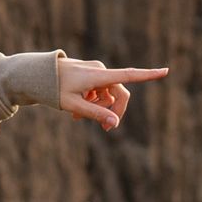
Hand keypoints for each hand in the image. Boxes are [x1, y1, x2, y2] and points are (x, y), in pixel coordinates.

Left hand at [54, 58, 169, 131]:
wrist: (35, 74)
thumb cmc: (53, 89)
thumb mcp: (73, 106)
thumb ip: (95, 114)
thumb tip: (115, 123)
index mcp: (98, 76)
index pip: (129, 75)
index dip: (148, 75)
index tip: (166, 71)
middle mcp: (100, 71)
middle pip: (119, 94)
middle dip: (113, 111)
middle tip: (105, 130)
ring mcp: (95, 71)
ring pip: (108, 95)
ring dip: (98, 108)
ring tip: (77, 119)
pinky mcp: (89, 74)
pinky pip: (98, 91)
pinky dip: (92, 102)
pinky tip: (75, 111)